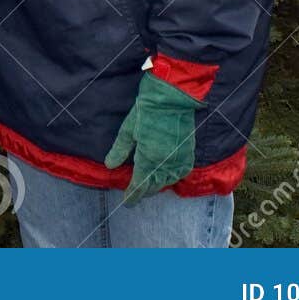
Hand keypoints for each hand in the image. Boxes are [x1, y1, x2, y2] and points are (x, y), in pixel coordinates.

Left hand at [104, 70, 203, 204]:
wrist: (172, 97)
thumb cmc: (147, 110)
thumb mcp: (128, 129)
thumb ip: (120, 150)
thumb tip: (109, 165)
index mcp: (148, 158)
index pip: (139, 185)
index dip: (132, 195)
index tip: (127, 202)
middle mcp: (165, 163)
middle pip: (154, 186)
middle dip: (144, 191)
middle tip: (135, 194)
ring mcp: (179, 159)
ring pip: (167, 181)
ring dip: (157, 185)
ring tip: (148, 187)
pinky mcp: (188, 154)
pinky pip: (180, 174)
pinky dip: (171, 178)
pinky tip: (166, 176)